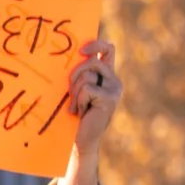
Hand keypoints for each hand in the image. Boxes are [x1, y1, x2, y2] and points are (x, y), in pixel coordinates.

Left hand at [57, 37, 121, 184]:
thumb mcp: (76, 90)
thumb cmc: (74, 115)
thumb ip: (79, 74)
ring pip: (87, 76)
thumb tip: (72, 54)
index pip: (108, 49)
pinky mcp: (110, 98)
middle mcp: (114, 80)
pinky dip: (79, 101)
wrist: (80, 140)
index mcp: (107, 75)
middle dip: (75, 75)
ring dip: (76, 92)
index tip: (80, 50)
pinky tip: (82, 113)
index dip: (96, 44)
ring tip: (78, 107)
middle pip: (91, 62)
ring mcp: (114, 89)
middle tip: (70, 93)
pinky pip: (87, 89)